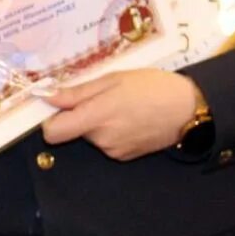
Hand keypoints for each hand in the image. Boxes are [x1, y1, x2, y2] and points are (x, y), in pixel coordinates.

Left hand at [40, 70, 199, 160]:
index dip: (48, 119)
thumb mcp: (112, 80)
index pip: (53, 132)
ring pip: (90, 135)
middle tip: (101, 96)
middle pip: (72, 130)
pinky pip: (106, 142)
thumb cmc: (150, 86)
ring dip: (96, 122)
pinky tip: (128, 118)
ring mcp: (114, 151)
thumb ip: (78, 92)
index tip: (55, 105)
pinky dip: (110, 131)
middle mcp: (102, 139)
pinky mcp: (125, 156)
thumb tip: (47, 97)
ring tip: (120, 105)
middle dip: (79, 115)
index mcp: (97, 117)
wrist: (187, 108)